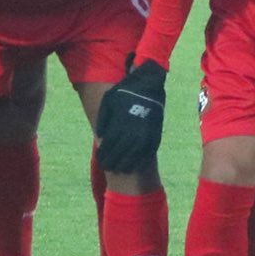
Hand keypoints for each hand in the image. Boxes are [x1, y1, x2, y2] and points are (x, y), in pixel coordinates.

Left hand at [95, 58, 166, 173]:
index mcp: (118, 124)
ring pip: (133, 156)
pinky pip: (146, 153)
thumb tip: (100, 136)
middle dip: (113, 162)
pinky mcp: (154, 135)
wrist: (147, 85)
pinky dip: (140, 160)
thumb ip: (103, 120)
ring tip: (120, 169)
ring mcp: (144, 135)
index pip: (109, 146)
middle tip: (109, 167)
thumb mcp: (108, 102)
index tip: (102, 160)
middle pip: (120, 153)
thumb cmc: (124, 93)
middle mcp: (131, 132)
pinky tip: (135, 164)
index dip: (104, 155)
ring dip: (126, 164)